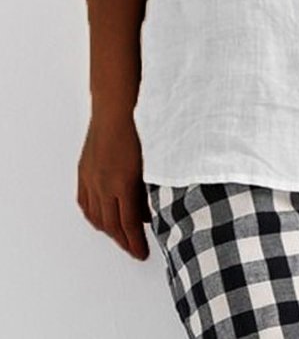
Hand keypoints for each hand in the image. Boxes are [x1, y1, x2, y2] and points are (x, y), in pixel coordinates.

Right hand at [77, 112, 150, 260]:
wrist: (117, 107)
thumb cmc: (141, 129)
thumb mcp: (152, 163)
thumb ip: (149, 190)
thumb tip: (148, 212)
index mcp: (123, 183)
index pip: (128, 224)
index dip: (135, 242)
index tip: (142, 253)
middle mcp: (104, 184)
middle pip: (111, 224)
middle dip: (123, 241)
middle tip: (134, 249)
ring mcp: (91, 178)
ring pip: (96, 216)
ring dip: (109, 230)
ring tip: (121, 236)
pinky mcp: (84, 171)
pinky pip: (85, 202)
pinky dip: (94, 215)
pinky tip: (101, 218)